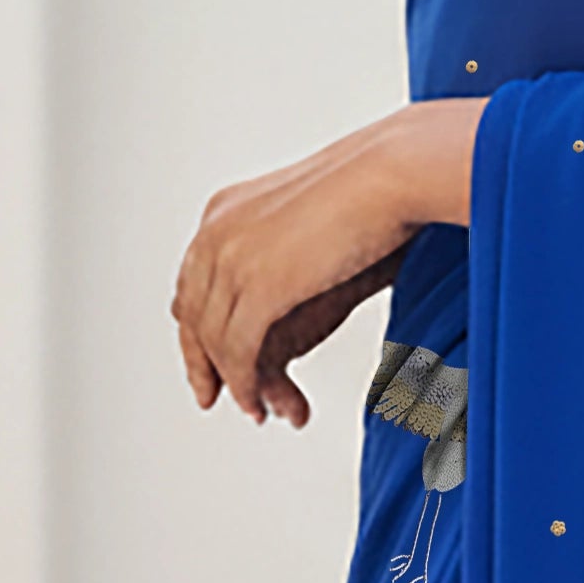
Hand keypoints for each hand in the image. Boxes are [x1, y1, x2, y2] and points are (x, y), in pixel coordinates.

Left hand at [170, 101, 484, 427]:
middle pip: (193, 313)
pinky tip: (258, 404)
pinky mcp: (259, 286)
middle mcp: (217, 232)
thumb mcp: (305, 217)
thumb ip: (281, 247)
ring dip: (230, 382)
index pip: (192, 280)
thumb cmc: (369, 186)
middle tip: (211, 394)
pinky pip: (238, 352)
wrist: (391, 173)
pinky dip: (244, 386)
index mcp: (225, 210)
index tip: (206, 355)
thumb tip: (284, 276)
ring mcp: (232, 259)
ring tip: (252, 408)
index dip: (196, 324)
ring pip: (214, 339)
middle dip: (201, 360)